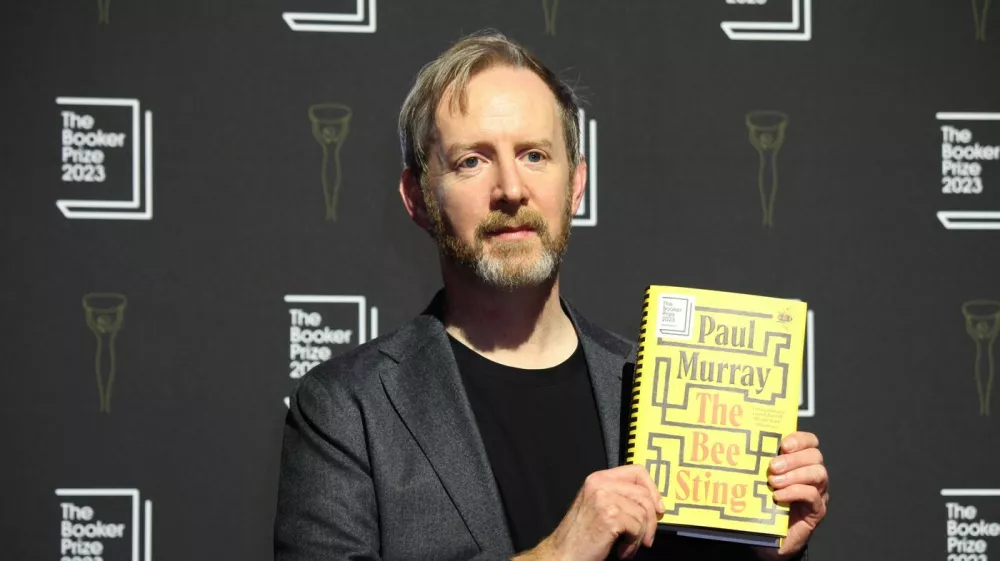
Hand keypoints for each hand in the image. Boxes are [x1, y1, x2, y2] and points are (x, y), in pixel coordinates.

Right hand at [516, 464, 663, 560]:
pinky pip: (637, 528)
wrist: (563, 553)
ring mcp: (604, 498)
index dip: (652, 489)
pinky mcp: (609, 516)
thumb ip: (619, 496)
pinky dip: (633, 545)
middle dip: (651, 521)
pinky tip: (621, 551)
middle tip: (646, 538)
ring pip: (643, 514)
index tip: (658, 508)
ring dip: (640, 536)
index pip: (637, 471)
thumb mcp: (598, 506)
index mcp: (598, 479)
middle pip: (644, 495)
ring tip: (627, 546)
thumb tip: (652, 501)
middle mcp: (600, 484)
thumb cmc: (581, 535)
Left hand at [754, 431, 828, 559]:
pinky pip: (813, 495)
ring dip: (794, 475)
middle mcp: (813, 476)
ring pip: (818, 473)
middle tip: (772, 467)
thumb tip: (742, 446)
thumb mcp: (760, 479)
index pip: (810, 442)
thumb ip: (760, 463)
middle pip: (815, 456)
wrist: (769, 538)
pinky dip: (794, 492)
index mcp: (800, 462)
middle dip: (793, 459)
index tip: (783, 445)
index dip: (799, 439)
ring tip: (774, 482)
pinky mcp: (816, 510)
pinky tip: (778, 496)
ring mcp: (818, 493)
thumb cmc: (763, 505)